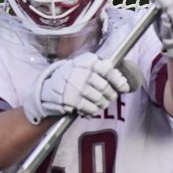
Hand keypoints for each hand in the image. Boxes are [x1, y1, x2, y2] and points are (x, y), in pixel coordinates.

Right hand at [21, 51, 137, 123]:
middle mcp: (83, 73)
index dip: (119, 81)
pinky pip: (91, 109)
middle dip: (110, 95)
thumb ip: (102, 68)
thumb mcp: (85, 65)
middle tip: (108, 97)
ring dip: (102, 104)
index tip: (124, 88)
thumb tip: (124, 78)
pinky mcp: (72, 100)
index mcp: (88, 62)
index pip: (109, 71)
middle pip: (106, 88)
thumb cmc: (72, 76)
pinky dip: (92, 111)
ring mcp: (77, 87)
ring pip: (100, 100)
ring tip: (99, 103)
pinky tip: (90, 109)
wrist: (48, 88)